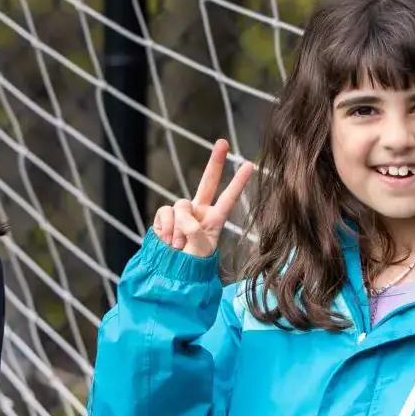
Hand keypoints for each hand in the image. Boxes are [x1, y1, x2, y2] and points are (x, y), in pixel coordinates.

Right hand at [152, 139, 252, 258]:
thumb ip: (192, 228)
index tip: (249, 165)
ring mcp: (181, 213)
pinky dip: (165, 228)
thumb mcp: (199, 248)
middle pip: (207, 182)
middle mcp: (199, 212)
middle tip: (222, 142)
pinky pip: (164, 212)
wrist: (169, 273)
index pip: (228, 198)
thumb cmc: (190, 264)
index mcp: (214, 220)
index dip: (238, 182)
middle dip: (215, 162)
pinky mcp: (164, 217)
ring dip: (178, 228)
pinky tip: (168, 241)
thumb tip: (180, 215)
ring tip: (179, 246)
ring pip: (180, 205)